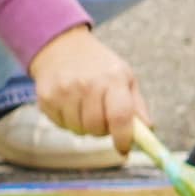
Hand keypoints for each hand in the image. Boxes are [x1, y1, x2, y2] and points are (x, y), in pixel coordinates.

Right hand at [27, 26, 144, 145]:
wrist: (62, 46)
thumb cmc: (99, 66)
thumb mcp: (124, 77)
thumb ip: (137, 106)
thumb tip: (148, 131)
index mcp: (112, 78)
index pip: (120, 116)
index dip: (123, 138)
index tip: (124, 148)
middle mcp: (87, 84)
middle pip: (97, 128)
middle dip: (103, 130)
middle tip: (103, 117)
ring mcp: (64, 91)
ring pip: (78, 130)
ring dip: (85, 127)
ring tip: (85, 107)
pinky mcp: (46, 98)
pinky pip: (61, 125)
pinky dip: (68, 122)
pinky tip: (70, 104)